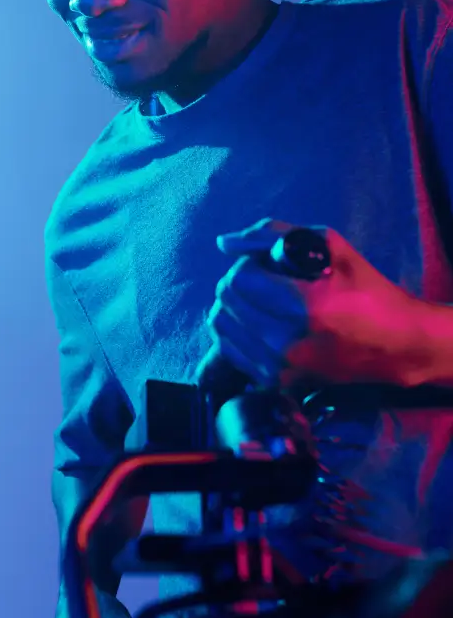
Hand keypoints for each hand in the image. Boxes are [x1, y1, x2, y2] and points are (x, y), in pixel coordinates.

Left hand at [207, 218, 423, 386]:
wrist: (397, 345)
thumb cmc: (365, 289)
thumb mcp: (328, 246)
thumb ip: (271, 235)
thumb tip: (224, 243)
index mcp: (303, 306)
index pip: (238, 278)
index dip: (248, 265)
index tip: (266, 266)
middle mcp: (286, 341)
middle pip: (226, 300)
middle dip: (239, 283)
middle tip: (265, 283)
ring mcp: (279, 366)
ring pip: (221, 324)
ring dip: (234, 307)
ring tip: (261, 303)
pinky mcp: (275, 382)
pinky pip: (229, 348)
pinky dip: (237, 331)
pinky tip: (259, 324)